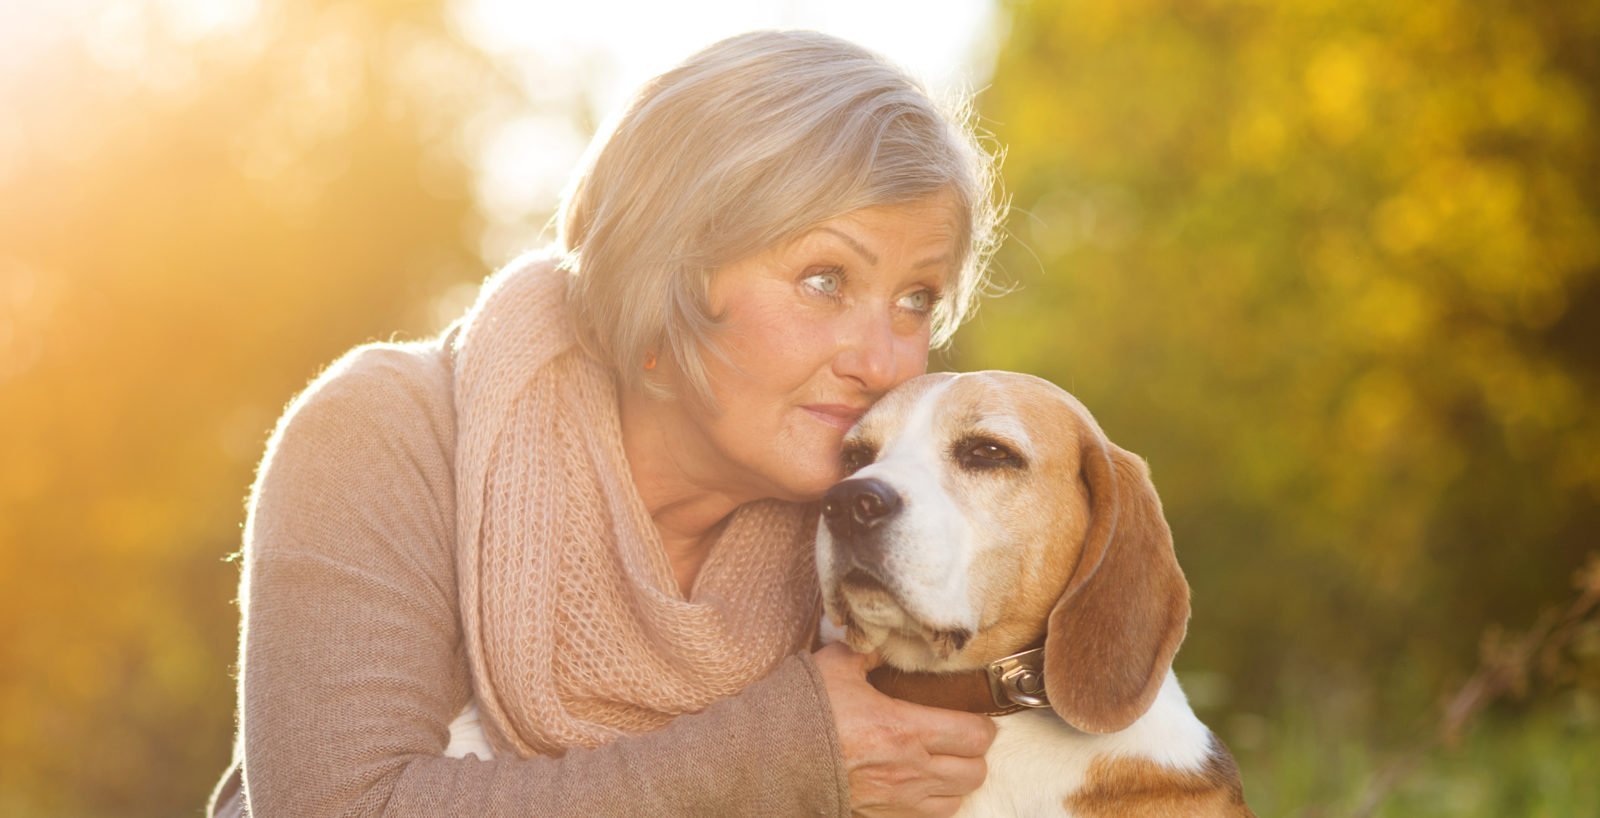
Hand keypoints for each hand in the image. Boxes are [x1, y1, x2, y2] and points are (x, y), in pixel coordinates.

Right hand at [813, 642, 996, 817]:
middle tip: (962, 738)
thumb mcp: (837, 665)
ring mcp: (897, 798)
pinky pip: (929, 817)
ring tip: (945, 762)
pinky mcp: (881, 816)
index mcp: (905, 728)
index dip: (983, 725)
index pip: (974, 735)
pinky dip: (936, 801)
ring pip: (957, 798)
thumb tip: (886, 639)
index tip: (975, 716)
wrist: (768, 758)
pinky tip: (922, 783)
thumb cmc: (804, 711)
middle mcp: (909, 769)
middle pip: (975, 772)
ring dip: (958, 780)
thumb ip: (870, 651)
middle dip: (975, 754)